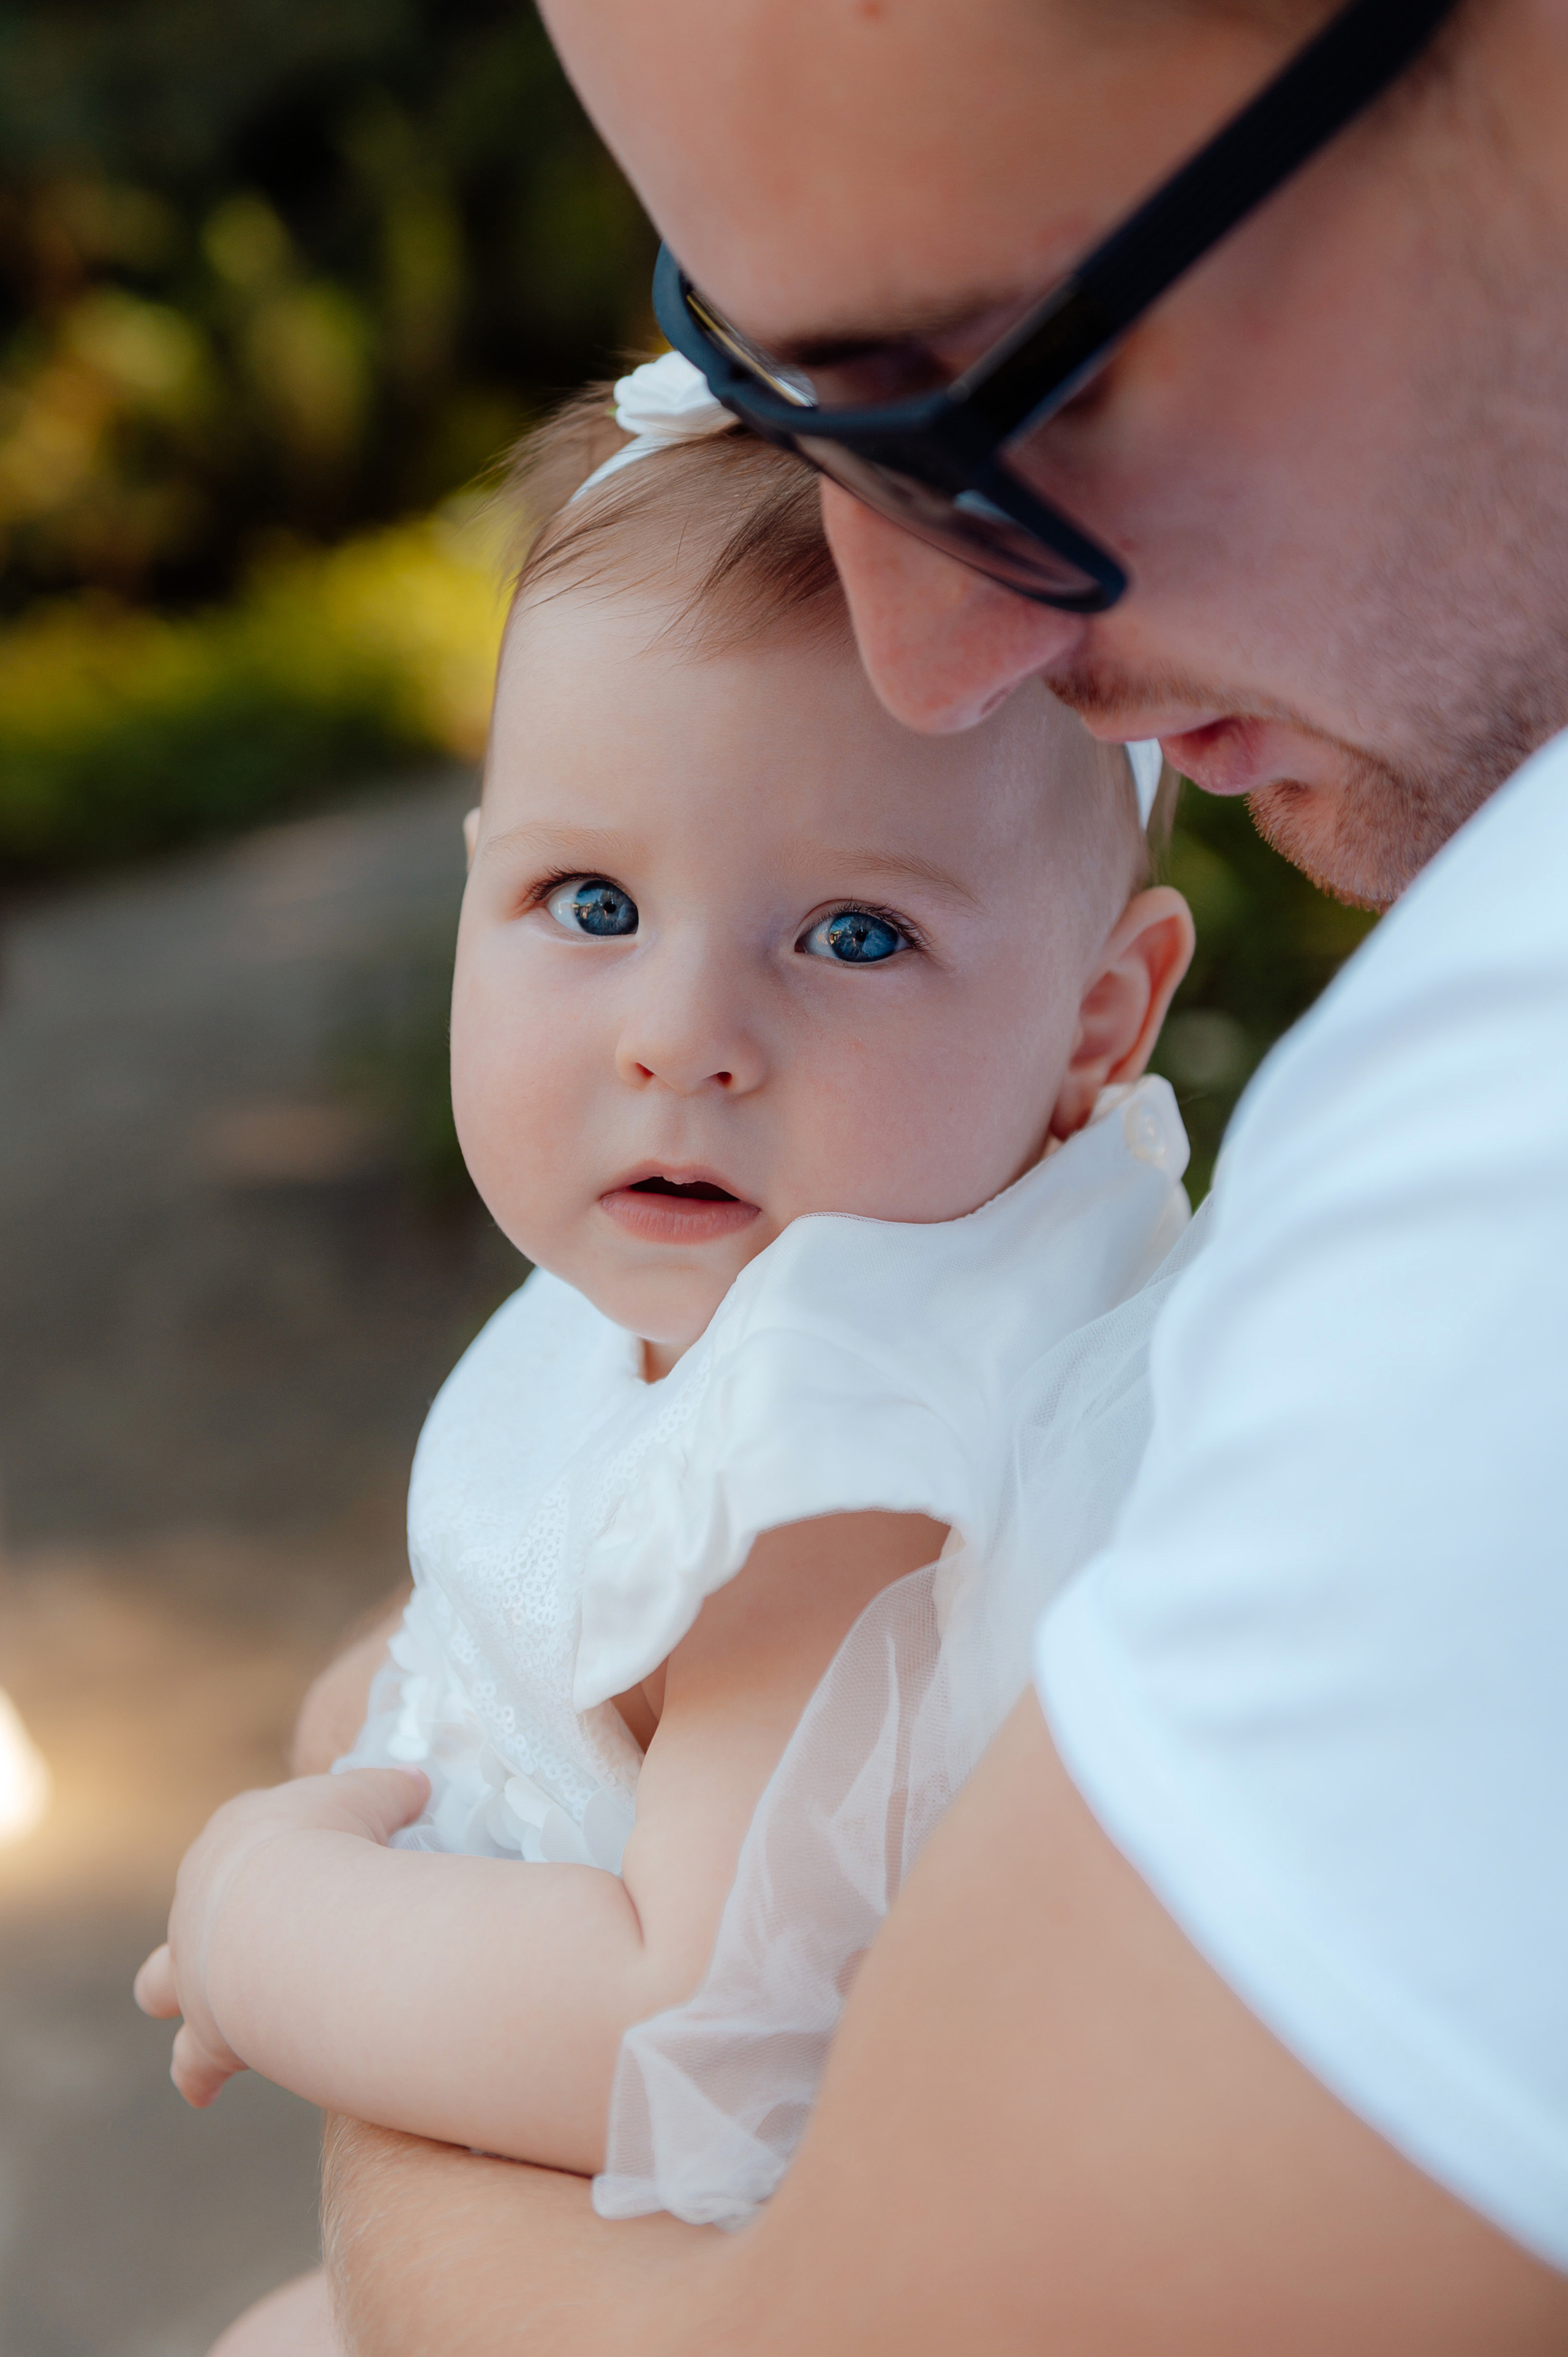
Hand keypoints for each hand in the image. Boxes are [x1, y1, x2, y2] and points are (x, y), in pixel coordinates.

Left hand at [134, 1767, 427, 2108]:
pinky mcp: (207, 2027)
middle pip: (195, 1903)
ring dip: (175, 1998)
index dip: (275, 1843)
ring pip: (159, 1984)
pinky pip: (193, 2059)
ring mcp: (192, 1966)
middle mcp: (198, 1897)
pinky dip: (198, 2074)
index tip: (307, 1848)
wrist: (290, 1914)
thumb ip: (392, 1789)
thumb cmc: (331, 1841)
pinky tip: (204, 2089)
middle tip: (248, 1931)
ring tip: (199, 2017)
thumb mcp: (372, 1796)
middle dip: (213, 1917)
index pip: (245, 1831)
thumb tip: (416, 1785)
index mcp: (236, 1834)